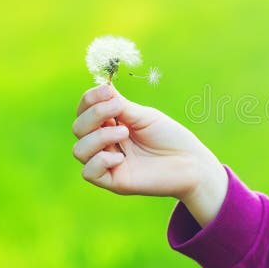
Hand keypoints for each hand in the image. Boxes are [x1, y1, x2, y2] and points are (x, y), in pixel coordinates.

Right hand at [71, 83, 225, 201]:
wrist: (190, 162)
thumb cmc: (170, 137)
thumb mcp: (144, 116)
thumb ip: (120, 106)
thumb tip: (102, 86)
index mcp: (111, 124)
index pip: (85, 110)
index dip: (90, 99)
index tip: (105, 90)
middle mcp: (105, 143)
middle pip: (78, 128)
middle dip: (94, 115)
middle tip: (118, 111)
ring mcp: (107, 162)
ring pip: (79, 150)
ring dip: (99, 137)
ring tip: (125, 133)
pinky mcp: (113, 181)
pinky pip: (88, 172)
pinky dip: (100, 161)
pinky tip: (122, 158)